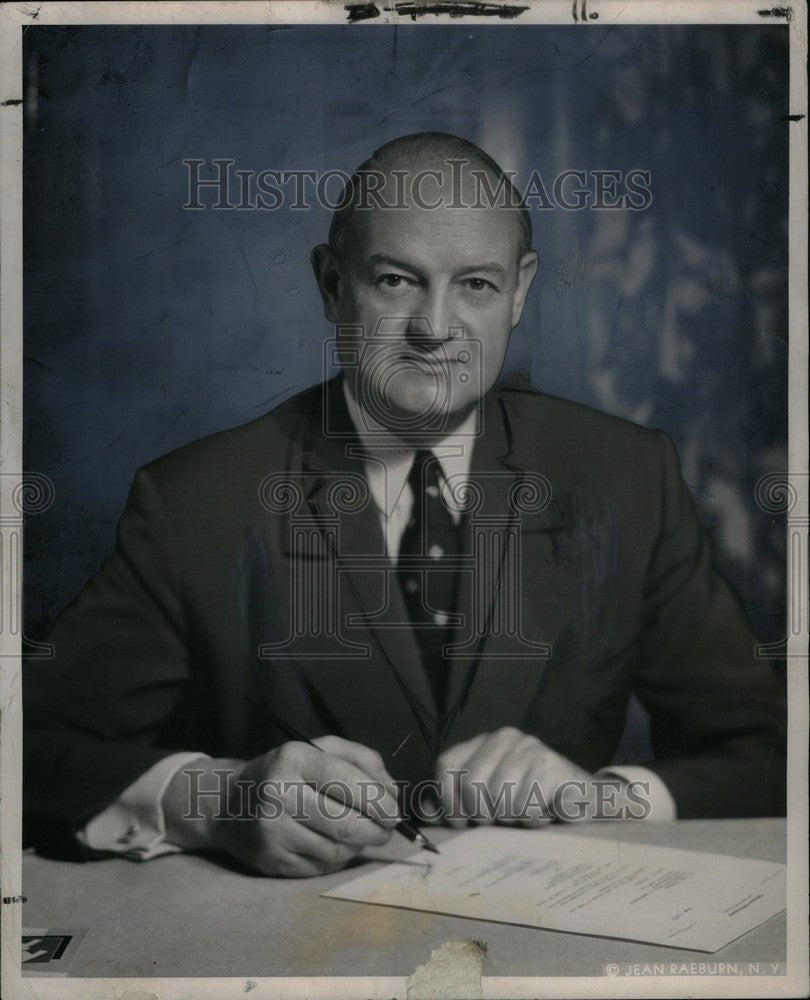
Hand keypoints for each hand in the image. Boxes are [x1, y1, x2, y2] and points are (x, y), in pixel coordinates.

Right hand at [162, 736, 400, 876]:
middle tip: (387, 827)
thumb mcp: (319, 749)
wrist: (229, 803)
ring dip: (360, 845)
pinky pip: (322, 867)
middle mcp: (278, 795)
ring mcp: (272, 832)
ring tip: (363, 833)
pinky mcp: (272, 862)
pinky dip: (339, 858)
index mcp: (293, 759)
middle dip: (378, 829)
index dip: (378, 800)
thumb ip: (361, 759)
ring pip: (337, 850)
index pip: (346, 781)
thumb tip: (392, 792)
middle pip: (345, 823)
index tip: (393, 810)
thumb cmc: (286, 772)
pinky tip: (337, 845)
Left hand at [433, 727, 594, 826]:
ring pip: (499, 797)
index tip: (458, 822)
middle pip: (470, 784)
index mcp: (482, 742)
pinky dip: (530, 820)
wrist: (582, 794)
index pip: (446, 765)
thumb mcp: (490, 798)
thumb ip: (457, 802)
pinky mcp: (551, 765)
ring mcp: (529, 748)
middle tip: (494, 822)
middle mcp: (504, 738)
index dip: (446, 799)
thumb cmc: (529, 798)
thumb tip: (426, 813)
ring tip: (520, 816)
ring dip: (508, 818)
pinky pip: (526, 805)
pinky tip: (539, 815)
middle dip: (479, 814)